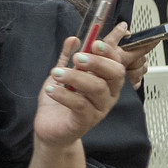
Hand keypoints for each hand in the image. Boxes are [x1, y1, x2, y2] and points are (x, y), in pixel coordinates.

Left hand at [34, 30, 125, 149]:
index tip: (94, 42)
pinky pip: (79, 105)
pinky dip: (64, 94)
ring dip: (75, 77)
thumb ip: (67, 57)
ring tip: (56, 73)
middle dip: (97, 62)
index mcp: (106, 81)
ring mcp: (99, 109)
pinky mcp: (86, 121)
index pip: (116, 62)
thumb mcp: (62, 74)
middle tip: (77, 58)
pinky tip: (51, 89)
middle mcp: (108, 94)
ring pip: (96, 88)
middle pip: (114, 74)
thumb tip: (73, 39)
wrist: (51, 129)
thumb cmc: (60, 101)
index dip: (108, 52)